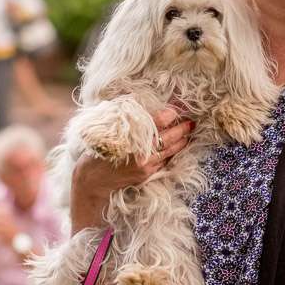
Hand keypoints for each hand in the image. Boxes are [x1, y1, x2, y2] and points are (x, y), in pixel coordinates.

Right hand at [71, 107, 194, 231]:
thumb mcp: (108, 131)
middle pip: (168, 137)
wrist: (92, 181)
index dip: (169, 114)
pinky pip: (164, 160)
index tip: (176, 109)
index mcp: (131, 138)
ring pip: (170, 150)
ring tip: (188, 132)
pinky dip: (172, 152)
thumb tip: (140, 104)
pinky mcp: (147, 174)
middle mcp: (141, 152)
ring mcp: (146, 165)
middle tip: (191, 121)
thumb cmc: (97, 152)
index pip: (157, 122)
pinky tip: (177, 145)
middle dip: (182, 128)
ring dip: (181, 140)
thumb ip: (125, 118)